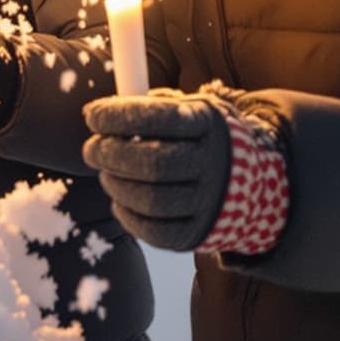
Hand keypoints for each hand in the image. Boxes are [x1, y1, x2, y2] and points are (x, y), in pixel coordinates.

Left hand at [81, 87, 285, 253]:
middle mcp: (214, 163)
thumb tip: (97, 114)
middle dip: (110, 155)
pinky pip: (156, 233)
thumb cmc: (197, 137)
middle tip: (91, 149)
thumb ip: (148, 107)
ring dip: (116, 186)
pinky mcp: (198, 233)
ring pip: (152, 201)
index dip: (118, 116)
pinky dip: (127, 216)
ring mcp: (210, 202)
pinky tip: (119, 200)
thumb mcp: (188, 109)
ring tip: (107, 174)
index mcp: (208, 124)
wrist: (249, 180)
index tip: (92, 116)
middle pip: (154, 163)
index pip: (159, 117)